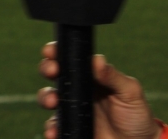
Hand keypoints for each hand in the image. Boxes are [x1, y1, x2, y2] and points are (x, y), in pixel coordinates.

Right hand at [37, 42, 162, 138]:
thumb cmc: (136, 115)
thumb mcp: (130, 92)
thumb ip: (113, 76)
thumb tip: (97, 59)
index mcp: (90, 76)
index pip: (69, 58)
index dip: (56, 51)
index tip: (50, 51)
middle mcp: (77, 89)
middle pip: (53, 73)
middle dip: (47, 68)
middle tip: (52, 72)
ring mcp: (71, 107)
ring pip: (47, 97)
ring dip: (45, 97)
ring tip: (53, 102)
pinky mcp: (70, 126)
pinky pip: (53, 125)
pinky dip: (50, 127)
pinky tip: (54, 130)